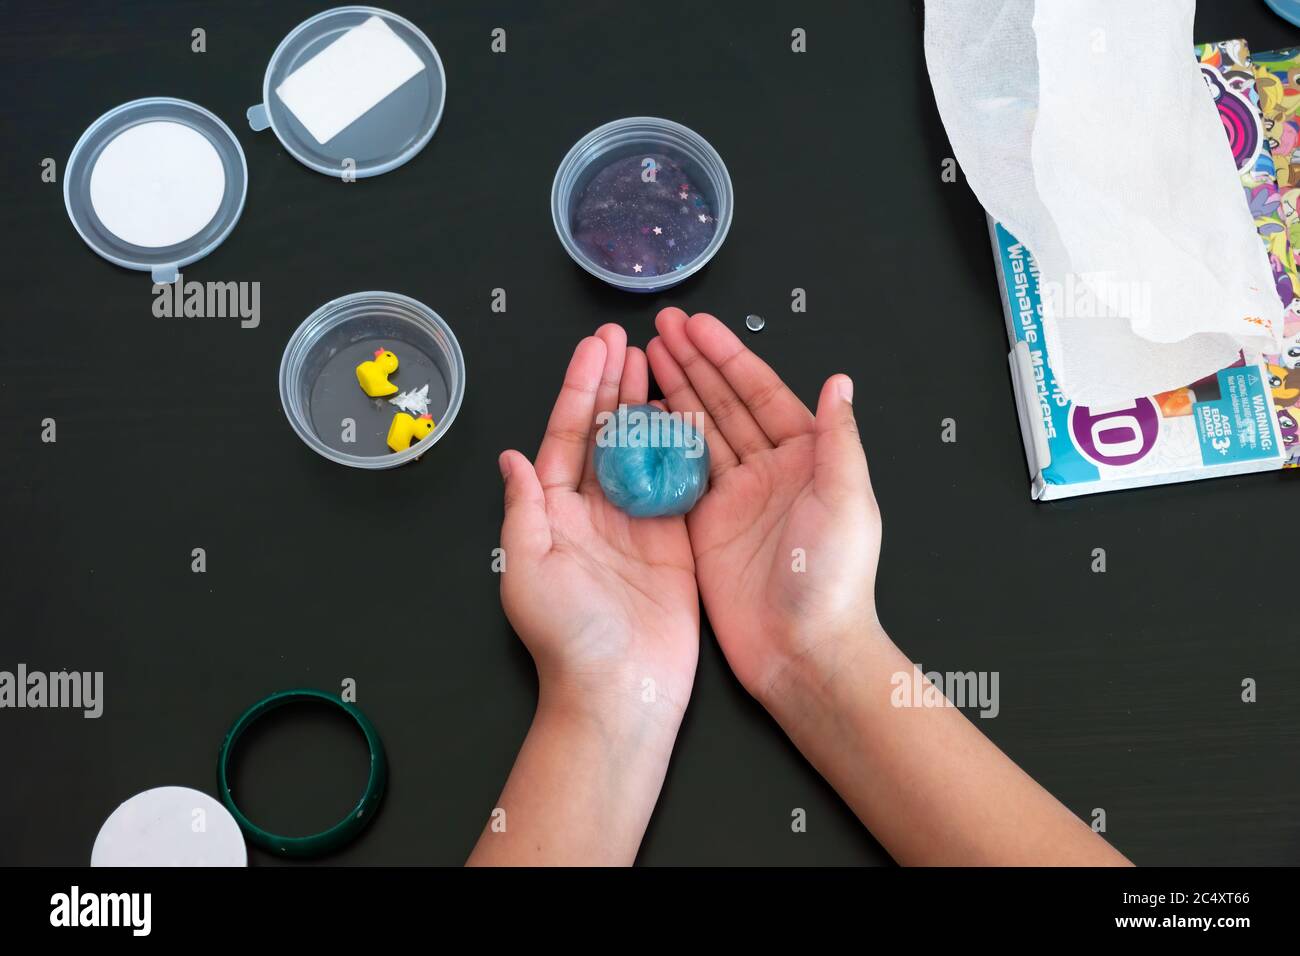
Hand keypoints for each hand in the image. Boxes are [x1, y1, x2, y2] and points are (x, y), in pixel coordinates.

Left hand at [498, 324, 698, 729]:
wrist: (621, 691)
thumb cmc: (566, 636)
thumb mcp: (525, 568)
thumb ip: (523, 510)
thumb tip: (511, 457)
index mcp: (555, 512)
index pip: (566, 436)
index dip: (580, 389)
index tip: (596, 346)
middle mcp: (595, 510)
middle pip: (605, 433)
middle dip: (614, 383)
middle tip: (628, 337)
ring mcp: (636, 523)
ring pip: (643, 448)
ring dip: (648, 403)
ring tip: (657, 359)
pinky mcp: (674, 541)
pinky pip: (678, 482)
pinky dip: (683, 446)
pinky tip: (690, 410)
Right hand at [646, 308, 881, 704]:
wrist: (804, 650)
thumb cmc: (834, 577)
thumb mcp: (846, 500)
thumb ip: (837, 438)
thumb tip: (839, 380)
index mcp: (805, 457)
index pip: (761, 392)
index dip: (728, 356)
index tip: (697, 324)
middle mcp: (767, 471)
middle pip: (724, 404)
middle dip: (693, 363)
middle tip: (659, 326)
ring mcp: (733, 498)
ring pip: (698, 432)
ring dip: (674, 392)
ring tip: (644, 356)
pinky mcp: (704, 527)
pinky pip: (679, 476)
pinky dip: (659, 444)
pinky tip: (639, 414)